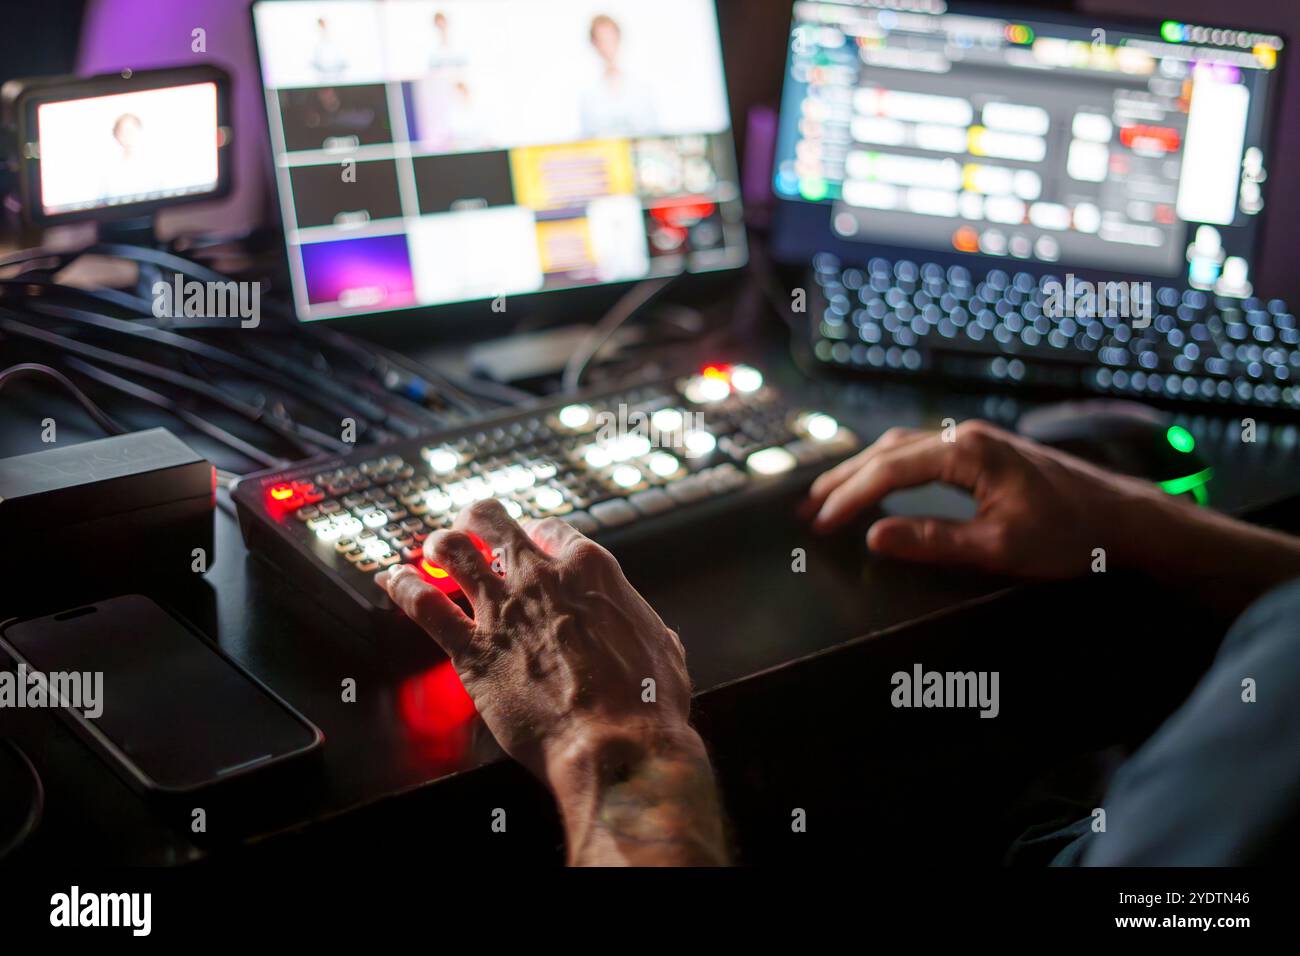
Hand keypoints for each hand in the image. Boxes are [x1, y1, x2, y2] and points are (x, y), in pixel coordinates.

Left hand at [378, 500, 725, 864]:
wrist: (617, 744)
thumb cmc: (647, 703)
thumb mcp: (663, 647)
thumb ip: (643, 626)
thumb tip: (646, 631)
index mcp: (591, 571)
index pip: (550, 531)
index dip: (536, 534)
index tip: (531, 542)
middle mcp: (541, 579)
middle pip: (496, 524)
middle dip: (479, 519)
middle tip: (472, 522)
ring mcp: (502, 611)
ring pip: (454, 551)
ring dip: (441, 543)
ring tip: (434, 544)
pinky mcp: (472, 651)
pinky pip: (425, 606)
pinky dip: (404, 587)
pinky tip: (392, 579)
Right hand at [803, 420, 1170, 577]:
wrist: (1125, 519)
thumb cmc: (1071, 534)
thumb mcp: (998, 547)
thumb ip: (932, 540)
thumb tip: (875, 537)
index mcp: (967, 451)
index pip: (889, 471)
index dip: (850, 498)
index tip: (821, 524)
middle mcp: (966, 436)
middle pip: (886, 451)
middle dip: (843, 479)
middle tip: (807, 508)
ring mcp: (975, 440)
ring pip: (901, 448)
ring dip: (862, 472)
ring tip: (829, 496)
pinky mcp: (984, 452)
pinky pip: (920, 453)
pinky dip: (888, 469)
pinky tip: (879, 486)